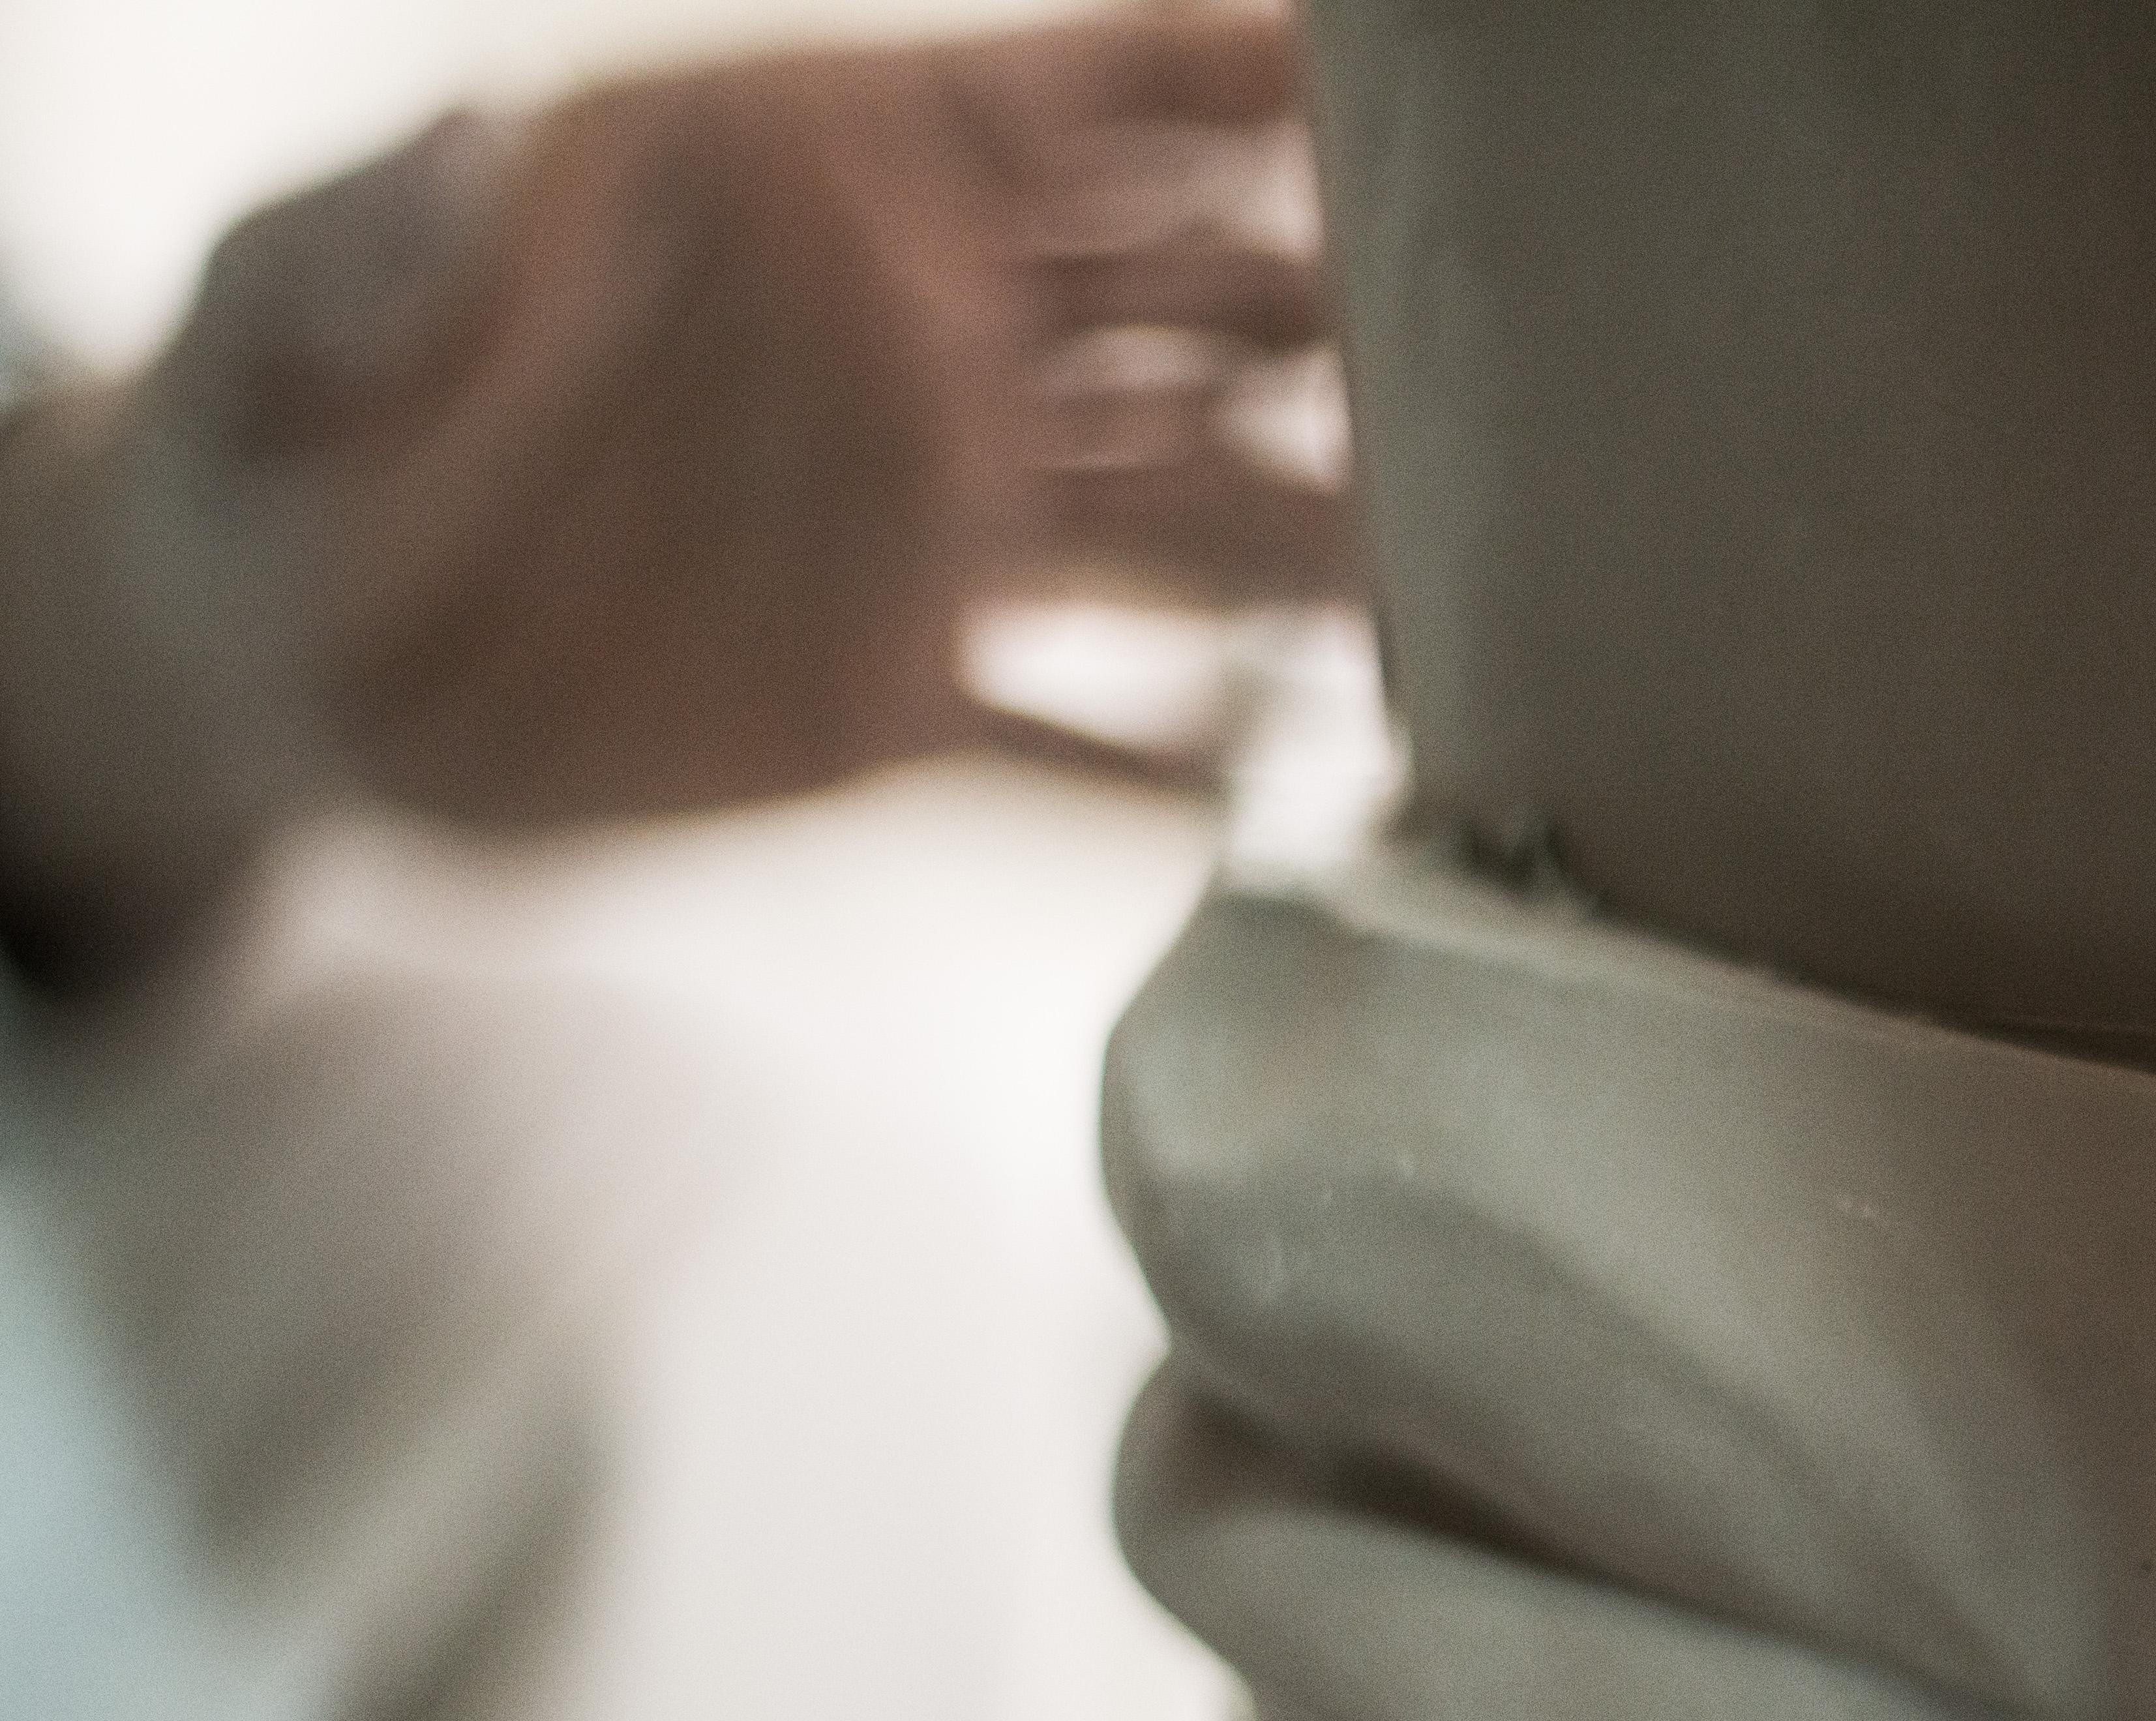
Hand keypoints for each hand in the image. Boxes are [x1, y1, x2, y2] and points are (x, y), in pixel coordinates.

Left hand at [0, 15, 1345, 970]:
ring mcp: (934, 536)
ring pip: (1194, 520)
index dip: (1242, 80)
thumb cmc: (270, 420)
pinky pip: (1087, 748)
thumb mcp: (278, 294)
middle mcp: (927, 350)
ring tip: (1438, 591)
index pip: (1086, 100)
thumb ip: (376, 224)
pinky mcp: (902, 711)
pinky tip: (1283, 790)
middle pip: (1204, 308)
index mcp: (823, 185)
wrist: (261, 660)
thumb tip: (471, 140)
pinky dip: (1187, 778)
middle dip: (1351, 320)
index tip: (1376, 90)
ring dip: (1321, 554)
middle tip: (1479, 365)